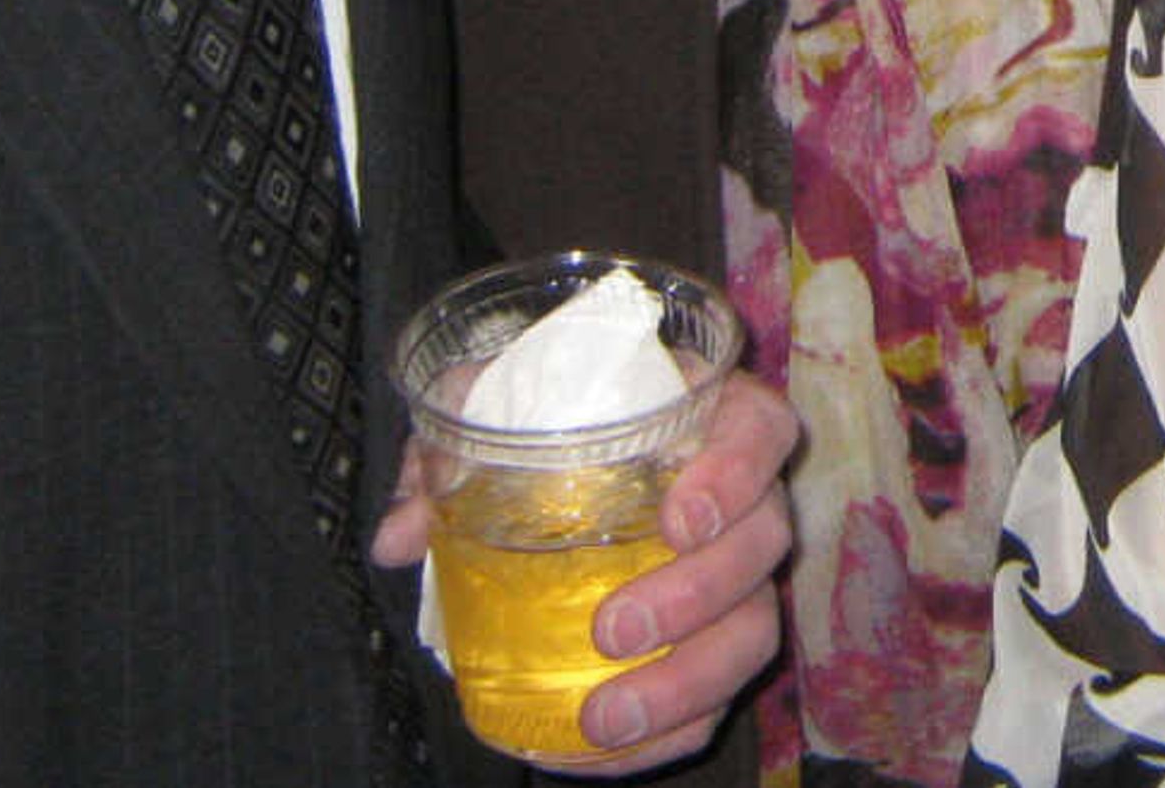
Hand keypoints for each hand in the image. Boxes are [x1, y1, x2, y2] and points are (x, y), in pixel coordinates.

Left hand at [377, 373, 799, 772]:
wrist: (571, 471)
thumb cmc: (548, 423)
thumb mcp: (498, 411)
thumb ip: (451, 453)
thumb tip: (402, 536)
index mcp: (710, 419)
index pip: (759, 431)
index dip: (735, 475)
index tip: (677, 521)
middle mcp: (746, 498)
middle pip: (762, 543)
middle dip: (694, 598)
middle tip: (609, 632)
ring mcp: (741, 577)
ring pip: (752, 631)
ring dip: (685, 685)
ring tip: (602, 717)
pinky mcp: (717, 644)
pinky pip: (716, 700)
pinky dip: (665, 735)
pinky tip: (597, 753)